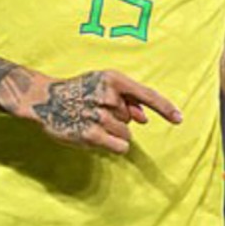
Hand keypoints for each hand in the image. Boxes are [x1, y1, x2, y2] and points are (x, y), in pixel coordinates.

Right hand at [24, 69, 181, 153]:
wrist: (45, 99)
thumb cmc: (79, 90)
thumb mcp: (103, 84)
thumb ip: (127, 98)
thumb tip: (144, 117)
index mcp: (113, 79)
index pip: (147, 94)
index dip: (165, 107)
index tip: (179, 119)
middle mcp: (108, 96)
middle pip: (132, 119)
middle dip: (119, 119)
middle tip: (95, 111)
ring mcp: (99, 116)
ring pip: (126, 134)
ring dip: (112, 132)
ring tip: (90, 121)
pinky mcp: (91, 135)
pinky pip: (120, 145)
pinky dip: (113, 144)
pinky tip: (95, 136)